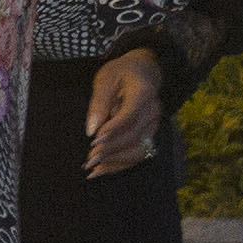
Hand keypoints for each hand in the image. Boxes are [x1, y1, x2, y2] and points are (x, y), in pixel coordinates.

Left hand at [83, 49, 164, 177]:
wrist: (144, 72)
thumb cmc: (121, 73)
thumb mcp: (105, 79)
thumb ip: (98, 103)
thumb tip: (91, 131)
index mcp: (144, 92)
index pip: (130, 115)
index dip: (112, 130)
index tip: (93, 141)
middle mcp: (153, 111)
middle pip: (134, 135)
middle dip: (110, 149)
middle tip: (88, 159)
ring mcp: (154, 125)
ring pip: (139, 150)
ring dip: (115, 161)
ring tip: (93, 169)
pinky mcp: (150, 135)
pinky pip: (138, 155)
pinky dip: (120, 165)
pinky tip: (101, 170)